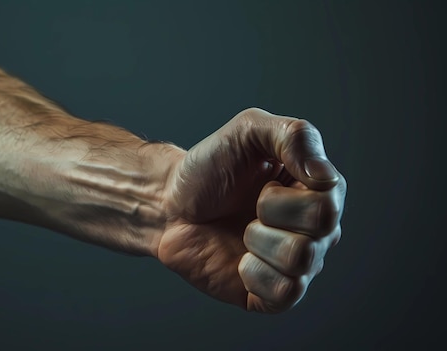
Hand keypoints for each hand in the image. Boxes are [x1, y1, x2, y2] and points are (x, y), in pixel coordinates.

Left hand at [158, 108, 345, 312]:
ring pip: (300, 261)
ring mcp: (296, 264)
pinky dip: (255, 274)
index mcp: (319, 192)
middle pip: (322, 231)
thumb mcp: (249, 130)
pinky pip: (285, 294)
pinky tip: (240, 260)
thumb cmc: (210, 168)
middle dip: (270, 212)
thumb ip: (295, 136)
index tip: (263, 182)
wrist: (169, 203)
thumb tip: (326, 177)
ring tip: (243, 231)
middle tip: (250, 206)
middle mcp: (316, 230)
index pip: (329, 201)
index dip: (284, 194)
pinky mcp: (273, 294)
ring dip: (258, 241)